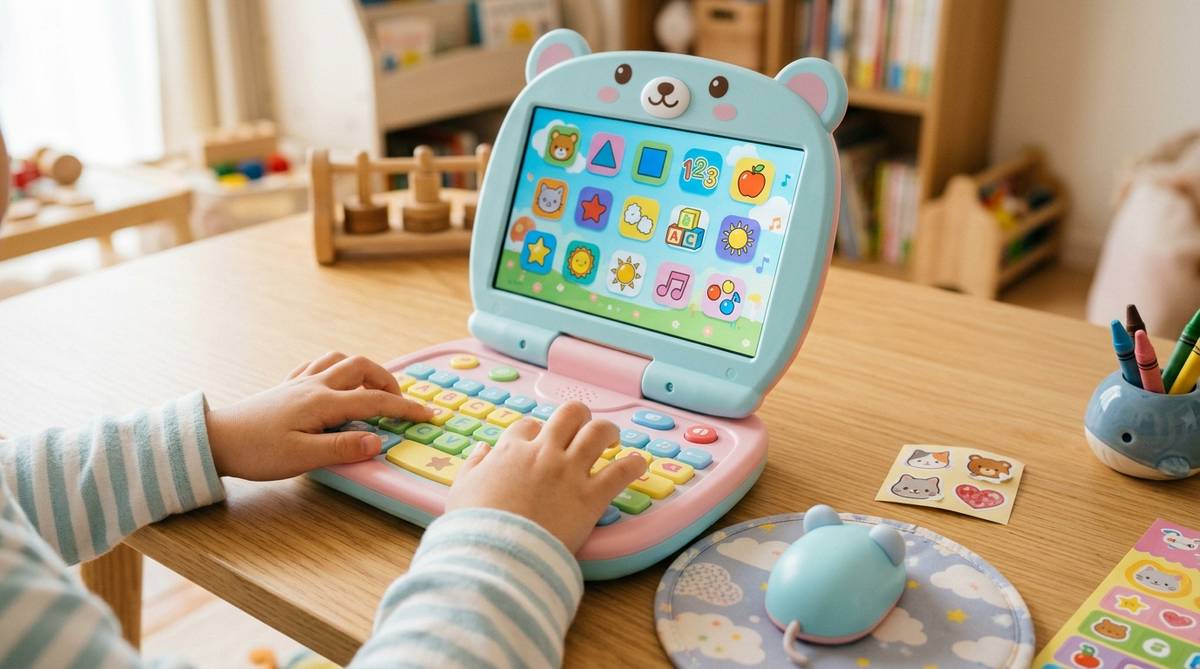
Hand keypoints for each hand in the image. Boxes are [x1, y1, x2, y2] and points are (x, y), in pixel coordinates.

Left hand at [206, 352, 431, 479]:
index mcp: (322, 402)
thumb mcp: (303, 457)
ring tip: (373, 387)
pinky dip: (335, 368)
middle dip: (387, 380)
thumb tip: (378, 440)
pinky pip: (316, 364)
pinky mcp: (285, 387)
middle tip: (400, 401)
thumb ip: (343, 447)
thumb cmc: (257, 451)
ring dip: (362, 368)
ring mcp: (298, 382)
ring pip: (339, 359)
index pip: (375, 399)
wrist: (215, 440)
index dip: (405, 407)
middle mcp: (314, 385)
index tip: (429, 414)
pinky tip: (334, 381)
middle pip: (361, 367)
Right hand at [446, 401, 645, 552]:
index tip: (538, 442)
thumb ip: (474, 466)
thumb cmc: (474, 527)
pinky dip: (633, 465)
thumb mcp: (461, 490)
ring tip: (612, 440)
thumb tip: (483, 450)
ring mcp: (568, 472)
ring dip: (608, 432)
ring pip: (598, 433)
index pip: (527, 426)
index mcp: (511, 451)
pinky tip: (638, 464)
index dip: (534, 432)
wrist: (496, 555)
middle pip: (569, 415)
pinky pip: (621, 472)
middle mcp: (543, 453)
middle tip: (583, 430)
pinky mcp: (590, 497)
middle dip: (578, 418)